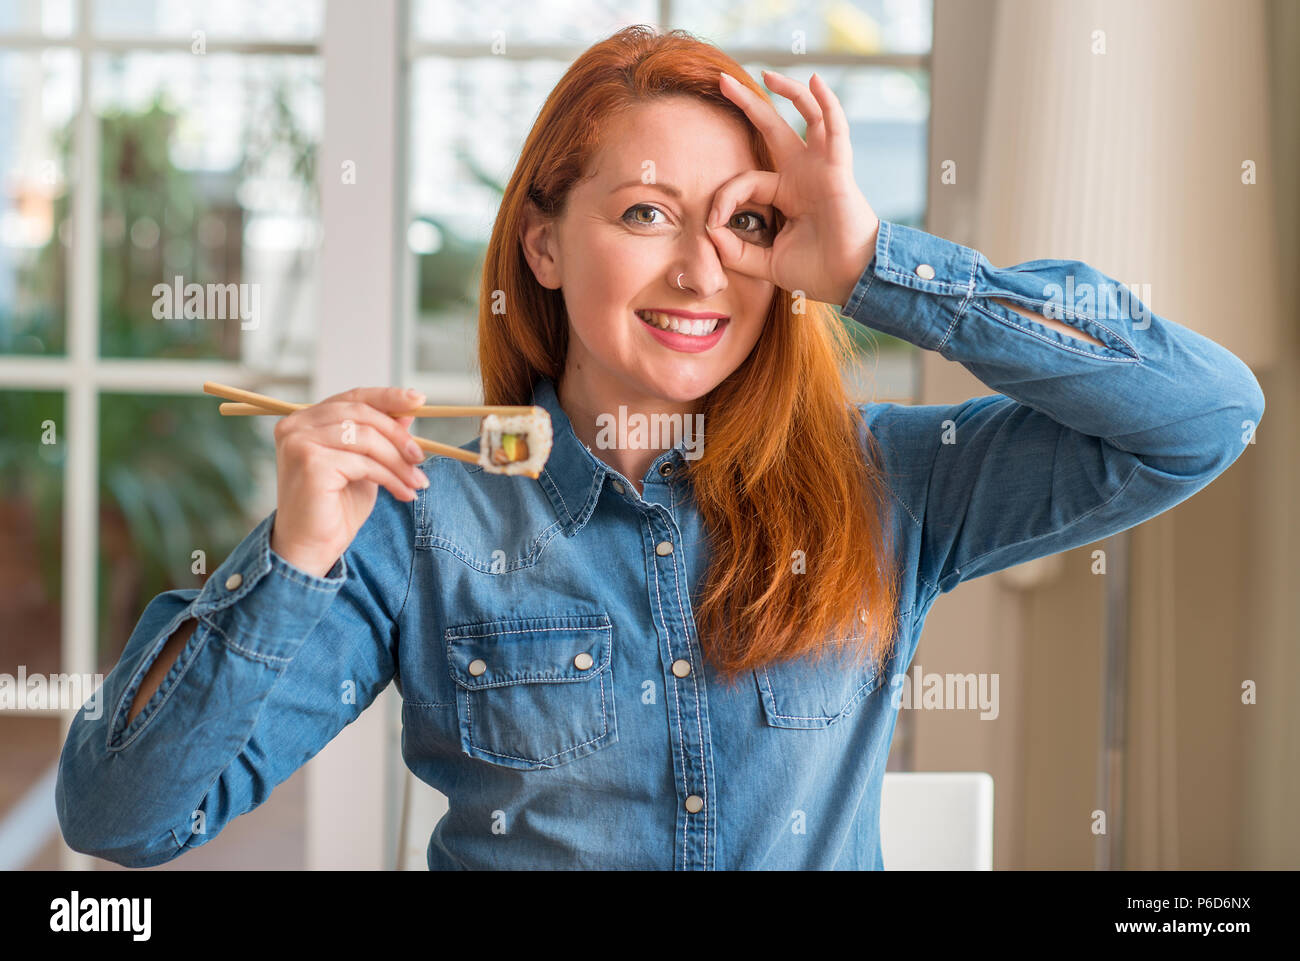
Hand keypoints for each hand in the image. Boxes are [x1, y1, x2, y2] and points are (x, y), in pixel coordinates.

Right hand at [269, 386, 429, 577]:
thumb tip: (407, 412)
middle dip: (398, 435)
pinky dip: (390, 478)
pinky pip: (363, 463)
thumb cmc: (335, 508)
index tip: (419, 400)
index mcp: (305, 420)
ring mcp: (299, 442)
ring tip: (416, 482)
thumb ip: (380, 437)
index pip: (352, 397)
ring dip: (398, 461)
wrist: (310, 548)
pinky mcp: (310, 463)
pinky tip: (403, 494)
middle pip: (361, 414)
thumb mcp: (366, 465)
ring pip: (366, 438)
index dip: (388, 396)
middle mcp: (296, 426)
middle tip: (421, 457)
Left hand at [708, 69, 879, 306]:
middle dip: (748, 104)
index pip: (745, 181)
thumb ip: (736, 252)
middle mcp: (802, 175)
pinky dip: (827, 103)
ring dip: (788, 92)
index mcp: (785, 194)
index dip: (724, 198)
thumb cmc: (816, 272)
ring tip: (767, 73)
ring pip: (805, 117)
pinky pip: (834, 128)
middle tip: (721, 80)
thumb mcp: (765, 262)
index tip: (713, 224)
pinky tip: (815, 82)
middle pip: (772, 129)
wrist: (849, 280)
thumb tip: (709, 232)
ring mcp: (821, 168)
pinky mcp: (837, 168)